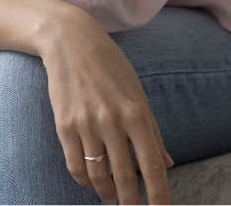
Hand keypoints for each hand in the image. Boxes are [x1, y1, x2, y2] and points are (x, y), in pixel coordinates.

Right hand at [41, 11, 173, 204]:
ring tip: (113, 198)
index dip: (159, 195)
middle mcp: (112, 121)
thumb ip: (152, 130)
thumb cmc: (110, 65)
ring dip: (107, 195)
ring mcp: (86, 124)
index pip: (152, 165)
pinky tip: (91, 182)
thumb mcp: (137, 91)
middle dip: (131, 202)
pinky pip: (75, 166)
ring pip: (98, 177)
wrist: (71, 41)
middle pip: (125, 178)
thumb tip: (167, 163)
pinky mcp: (64, 125)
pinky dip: (84, 181)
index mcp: (136, 112)